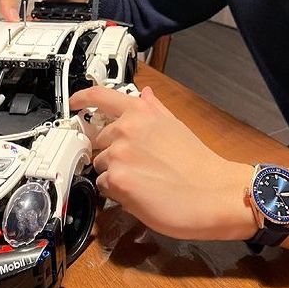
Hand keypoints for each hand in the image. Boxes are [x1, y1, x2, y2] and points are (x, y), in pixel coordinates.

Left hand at [69, 85, 256, 240]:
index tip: (75, 103)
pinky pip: (103, 187)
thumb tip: (144, 94)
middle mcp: (125, 129)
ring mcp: (119, 155)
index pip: (100, 96)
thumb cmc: (199, 163)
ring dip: (114, 174)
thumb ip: (154, 109)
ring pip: (100, 166)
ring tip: (143, 181)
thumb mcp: (175, 125)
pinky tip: (140, 193)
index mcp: (140, 112)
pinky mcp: (117, 181)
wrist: (214, 193)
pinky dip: (116, 192)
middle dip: (111, 153)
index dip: (82, 98)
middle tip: (137, 166)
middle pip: (98, 141)